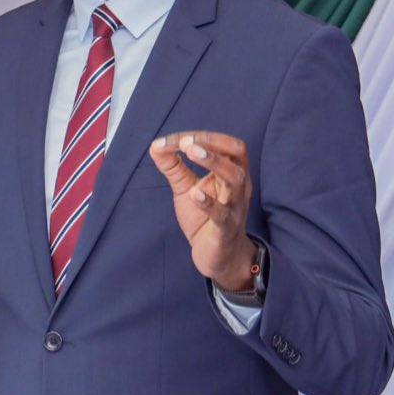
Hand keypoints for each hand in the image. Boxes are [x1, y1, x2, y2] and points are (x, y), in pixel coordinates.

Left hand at [147, 130, 256, 291]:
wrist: (217, 257)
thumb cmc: (205, 218)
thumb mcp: (186, 188)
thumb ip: (173, 167)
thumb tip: (155, 145)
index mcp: (231, 172)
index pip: (223, 144)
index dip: (201, 137)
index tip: (175, 139)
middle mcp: (238, 186)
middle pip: (237, 153)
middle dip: (212, 143)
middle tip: (187, 141)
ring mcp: (235, 207)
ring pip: (235, 179)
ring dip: (214, 162)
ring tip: (192, 152)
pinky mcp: (226, 229)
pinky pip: (222, 214)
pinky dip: (209, 203)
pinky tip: (194, 194)